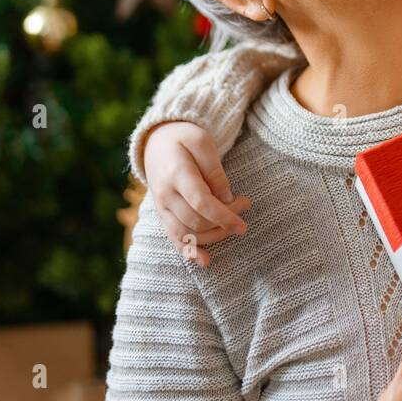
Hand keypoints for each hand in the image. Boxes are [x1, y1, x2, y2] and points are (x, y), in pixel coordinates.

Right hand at [142, 120, 250, 266]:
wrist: (156, 141)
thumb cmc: (184, 138)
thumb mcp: (202, 142)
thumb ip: (214, 171)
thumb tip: (226, 199)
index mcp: (176, 174)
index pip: (201, 203)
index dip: (223, 216)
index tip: (243, 222)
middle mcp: (165, 195)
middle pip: (196, 221)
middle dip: (224, 221)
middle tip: (245, 206)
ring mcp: (161, 207)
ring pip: (186, 234)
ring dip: (214, 236)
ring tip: (234, 223)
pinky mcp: (163, 215)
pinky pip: (174, 238)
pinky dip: (189, 252)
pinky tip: (206, 261)